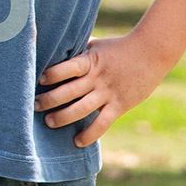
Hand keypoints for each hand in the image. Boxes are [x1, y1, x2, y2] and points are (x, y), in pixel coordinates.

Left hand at [33, 34, 171, 147]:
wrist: (151, 53)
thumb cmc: (118, 47)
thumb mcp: (96, 45)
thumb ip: (77, 50)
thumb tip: (54, 44)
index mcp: (90, 60)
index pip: (68, 67)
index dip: (53, 74)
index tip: (39, 80)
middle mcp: (97, 78)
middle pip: (70, 91)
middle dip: (50, 100)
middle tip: (34, 106)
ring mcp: (108, 93)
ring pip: (82, 109)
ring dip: (64, 117)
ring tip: (49, 122)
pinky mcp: (119, 105)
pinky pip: (103, 123)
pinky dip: (90, 134)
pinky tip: (77, 141)